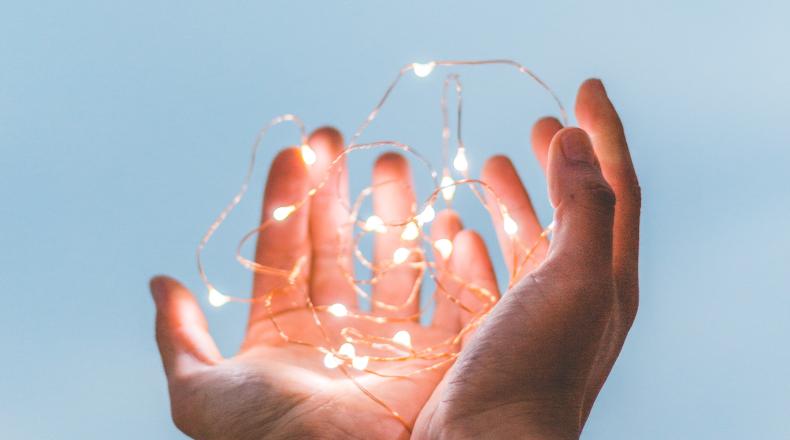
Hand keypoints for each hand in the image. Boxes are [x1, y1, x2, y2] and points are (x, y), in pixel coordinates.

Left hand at [151, 128, 464, 438]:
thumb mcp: (203, 394)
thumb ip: (181, 340)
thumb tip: (160, 283)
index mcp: (285, 333)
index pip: (284, 250)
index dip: (287, 199)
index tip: (295, 152)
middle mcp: (337, 331)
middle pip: (336, 244)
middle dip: (335, 190)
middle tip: (337, 140)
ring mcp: (388, 340)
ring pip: (392, 260)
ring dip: (392, 212)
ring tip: (391, 163)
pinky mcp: (437, 356)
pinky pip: (450, 298)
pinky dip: (453, 261)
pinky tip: (447, 221)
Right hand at [413, 79, 640, 438]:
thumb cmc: (534, 369)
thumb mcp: (576, 281)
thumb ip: (585, 206)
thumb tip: (577, 139)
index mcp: (606, 276)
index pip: (615, 187)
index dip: (604, 133)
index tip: (583, 87)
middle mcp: (576, 295)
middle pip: (572, 212)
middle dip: (558, 163)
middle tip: (539, 123)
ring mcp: (532, 317)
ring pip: (527, 242)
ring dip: (513, 199)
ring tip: (489, 164)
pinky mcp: (492, 335)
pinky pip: (488, 275)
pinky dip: (475, 245)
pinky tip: (456, 230)